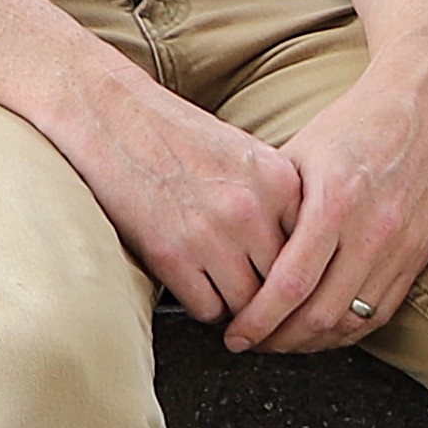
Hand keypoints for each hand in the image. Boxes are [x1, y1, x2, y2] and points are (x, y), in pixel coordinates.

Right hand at [48, 61, 309, 326]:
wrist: (115, 118)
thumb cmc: (179, 135)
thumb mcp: (247, 155)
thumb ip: (279, 199)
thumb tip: (303, 250)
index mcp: (279, 182)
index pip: (312, 251)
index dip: (302, 270)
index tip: (294, 281)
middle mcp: (251, 211)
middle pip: (284, 284)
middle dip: (274, 296)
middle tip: (265, 302)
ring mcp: (212, 236)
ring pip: (248, 305)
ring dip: (240, 306)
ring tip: (230, 294)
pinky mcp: (171, 256)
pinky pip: (207, 309)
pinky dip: (205, 306)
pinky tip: (199, 287)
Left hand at [223, 58, 427, 352]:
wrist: (424, 109)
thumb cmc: (352, 126)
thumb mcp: (300, 154)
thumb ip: (273, 207)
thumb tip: (234, 254)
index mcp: (335, 204)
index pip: (290, 285)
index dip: (258, 320)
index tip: (235, 335)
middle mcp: (371, 232)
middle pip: (319, 314)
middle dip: (279, 340)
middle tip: (252, 342)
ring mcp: (400, 248)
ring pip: (351, 322)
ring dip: (311, 342)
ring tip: (282, 340)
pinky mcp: (417, 256)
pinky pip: (380, 313)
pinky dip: (347, 331)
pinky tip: (321, 329)